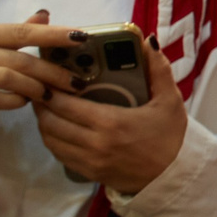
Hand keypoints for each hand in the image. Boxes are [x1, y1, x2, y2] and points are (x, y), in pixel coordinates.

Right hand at [0, 11, 79, 144]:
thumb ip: (15, 34)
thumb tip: (44, 14)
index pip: (20, 31)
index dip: (52, 34)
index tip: (81, 38)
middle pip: (18, 58)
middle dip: (51, 71)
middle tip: (76, 82)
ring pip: (7, 78)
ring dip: (35, 88)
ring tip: (50, 96)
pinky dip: (14, 101)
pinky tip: (25, 103)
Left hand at [36, 38, 189, 196]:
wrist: (175, 176)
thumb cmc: (171, 136)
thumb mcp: (170, 100)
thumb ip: (158, 69)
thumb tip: (148, 41)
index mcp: (111, 122)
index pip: (64, 104)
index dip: (48, 91)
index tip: (44, 77)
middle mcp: (95, 143)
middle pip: (51, 122)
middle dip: (41, 105)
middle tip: (41, 89)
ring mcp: (89, 161)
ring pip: (51, 140)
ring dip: (44, 123)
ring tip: (46, 107)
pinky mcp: (89, 173)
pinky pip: (60, 155)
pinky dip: (53, 140)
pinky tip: (57, 128)